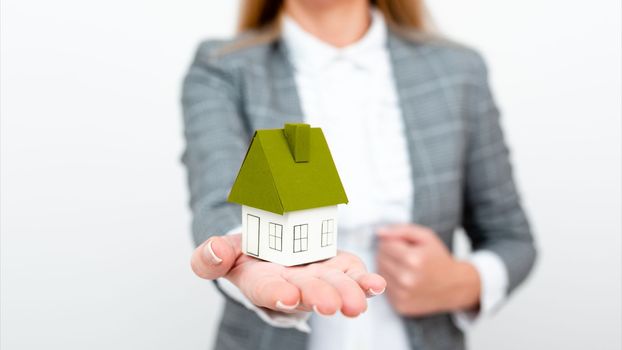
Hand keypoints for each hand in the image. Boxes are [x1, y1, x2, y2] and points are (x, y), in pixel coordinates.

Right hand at [191, 234, 385, 316]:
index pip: (267, 290)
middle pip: (306, 292)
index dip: (276, 293)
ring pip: (334, 287)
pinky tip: (376, 285)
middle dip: (318, 297)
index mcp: (262, 281)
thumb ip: (211, 256)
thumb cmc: (249, 256)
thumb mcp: (225, 252)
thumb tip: (212, 251)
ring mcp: (319, 277)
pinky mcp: (339, 268)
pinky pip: (354, 276)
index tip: (285, 296)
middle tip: (328, 304)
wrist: (275, 250)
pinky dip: (365, 281)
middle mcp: (293, 285)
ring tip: (357, 303)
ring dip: (347, 294)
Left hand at [376, 224, 479, 315]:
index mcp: (413, 259)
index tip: (401, 245)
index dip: (391, 242)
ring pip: (379, 274)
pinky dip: (391, 283)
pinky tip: (404, 280)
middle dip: (388, 254)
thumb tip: (379, 233)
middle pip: (380, 260)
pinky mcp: (401, 306)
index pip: (384, 245)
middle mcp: (406, 279)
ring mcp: (403, 295)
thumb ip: (401, 230)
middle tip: (403, 256)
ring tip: (404, 267)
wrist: (456, 286)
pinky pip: (385, 289)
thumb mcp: (425, 237)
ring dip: (388, 268)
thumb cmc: (439, 259)